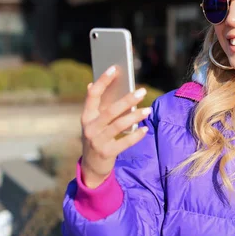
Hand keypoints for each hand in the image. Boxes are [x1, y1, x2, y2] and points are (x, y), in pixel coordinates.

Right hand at [80, 66, 150, 187]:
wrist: (91, 167)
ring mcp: (97, 141)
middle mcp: (89, 127)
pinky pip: (124, 142)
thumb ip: (95, 106)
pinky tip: (145, 129)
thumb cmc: (97, 137)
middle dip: (127, 100)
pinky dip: (136, 136)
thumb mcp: (93, 122)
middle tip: (143, 91)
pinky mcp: (106, 152)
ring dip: (135, 116)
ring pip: (118, 125)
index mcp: (86, 116)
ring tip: (148, 110)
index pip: (92, 94)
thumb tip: (90, 84)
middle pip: (110, 110)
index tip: (114, 68)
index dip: (103, 81)